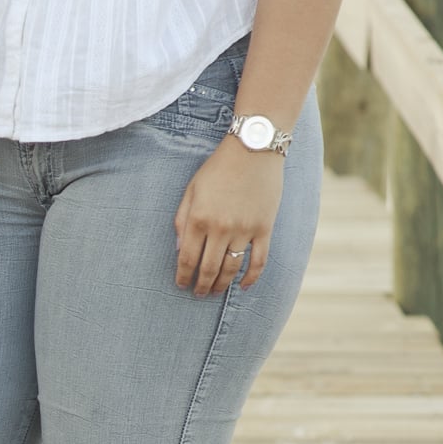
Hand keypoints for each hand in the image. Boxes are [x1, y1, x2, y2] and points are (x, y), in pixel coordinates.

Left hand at [174, 139, 284, 295]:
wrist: (253, 150)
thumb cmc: (218, 168)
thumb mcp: (191, 190)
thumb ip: (181, 220)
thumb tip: (178, 249)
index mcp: (198, 219)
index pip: (186, 258)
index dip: (183, 276)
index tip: (181, 284)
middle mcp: (220, 228)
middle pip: (208, 268)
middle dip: (201, 285)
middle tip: (198, 293)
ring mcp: (244, 230)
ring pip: (231, 269)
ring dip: (221, 285)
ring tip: (215, 292)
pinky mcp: (264, 229)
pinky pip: (258, 261)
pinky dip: (251, 278)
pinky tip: (243, 286)